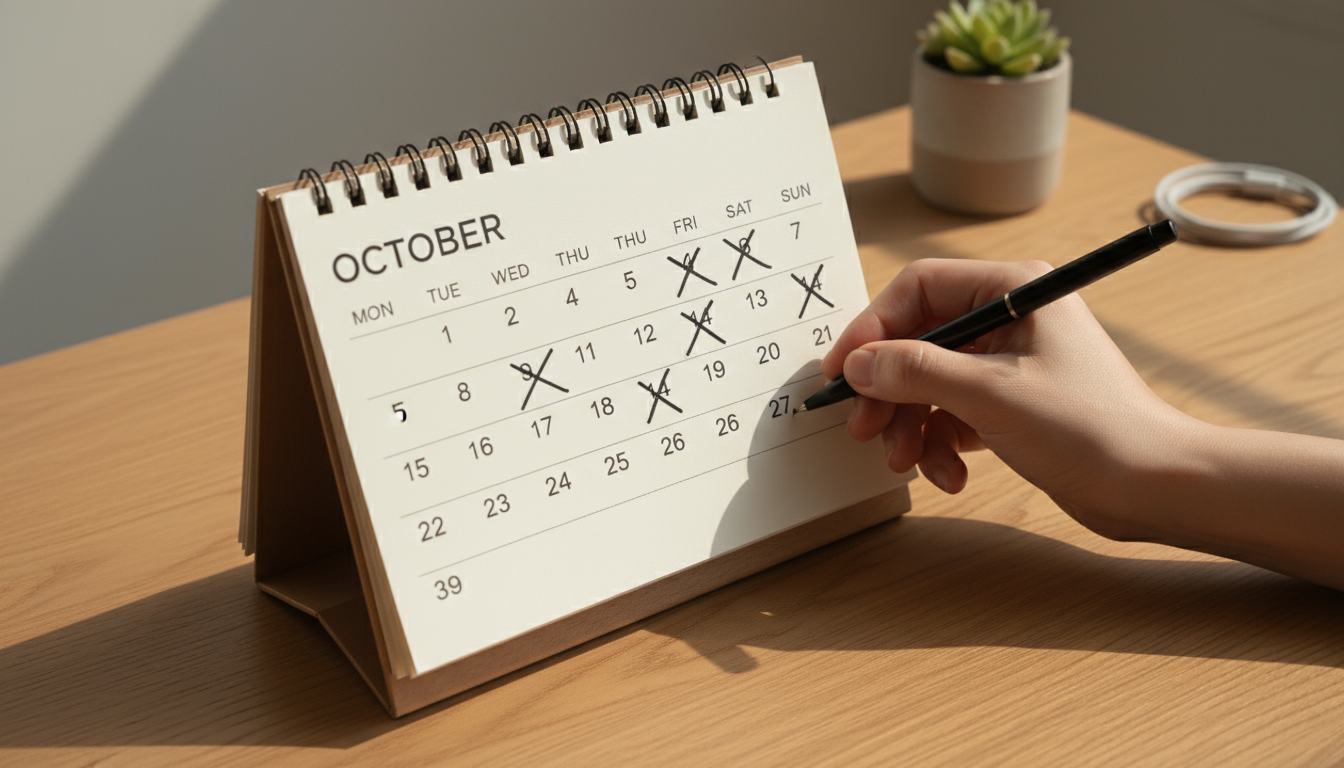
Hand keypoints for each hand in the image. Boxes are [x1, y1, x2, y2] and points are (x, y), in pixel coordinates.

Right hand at [821, 258, 1196, 539]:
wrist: (1155, 486)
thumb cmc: (1094, 428)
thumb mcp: (991, 394)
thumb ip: (917, 372)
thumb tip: (859, 364)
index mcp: (1014, 290)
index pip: (918, 289)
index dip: (873, 329)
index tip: (843, 371)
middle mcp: (1010, 318)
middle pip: (918, 341)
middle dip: (888, 390)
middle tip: (863, 428)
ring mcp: (1009, 363)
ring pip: (929, 384)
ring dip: (909, 425)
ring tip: (906, 461)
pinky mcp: (1011, 405)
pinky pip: (951, 415)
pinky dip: (939, 445)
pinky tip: (949, 476)